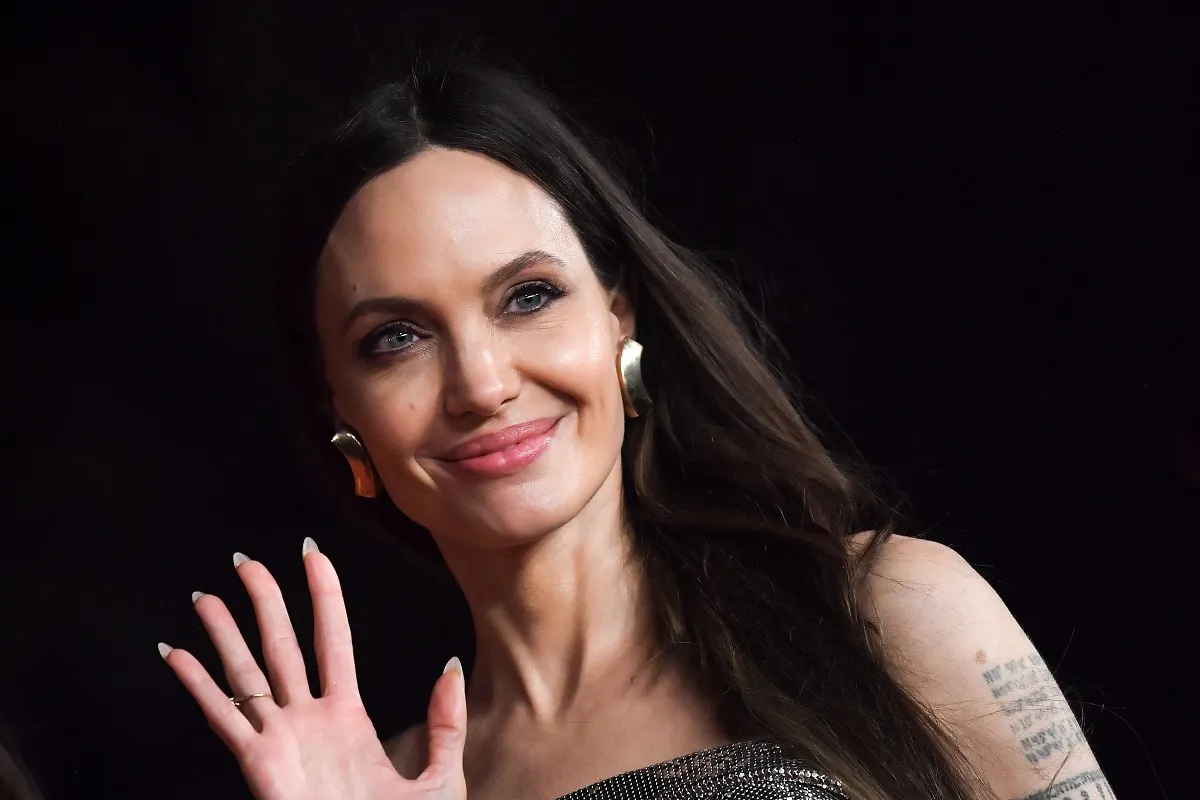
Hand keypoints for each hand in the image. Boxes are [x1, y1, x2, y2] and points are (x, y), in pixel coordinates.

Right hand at [158, 538, 466, 799]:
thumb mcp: (440, 775)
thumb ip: (445, 723)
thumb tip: (449, 667)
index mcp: (349, 716)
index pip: (333, 640)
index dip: (324, 597)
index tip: (313, 556)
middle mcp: (308, 719)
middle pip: (282, 646)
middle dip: (265, 602)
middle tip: (246, 561)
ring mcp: (280, 739)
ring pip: (246, 673)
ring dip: (224, 633)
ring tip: (205, 596)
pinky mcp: (258, 764)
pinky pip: (224, 716)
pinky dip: (198, 685)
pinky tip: (177, 654)